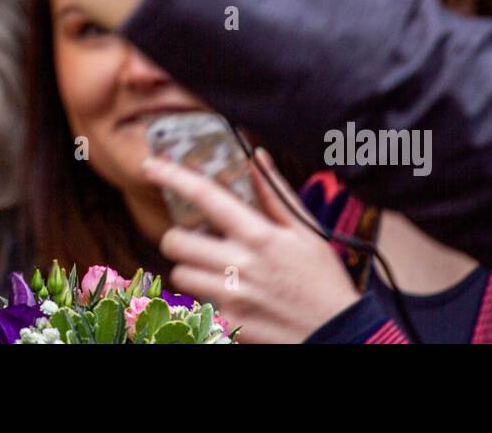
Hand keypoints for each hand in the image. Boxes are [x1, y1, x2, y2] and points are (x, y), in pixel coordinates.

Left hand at [143, 148, 360, 342]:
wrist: (340, 335)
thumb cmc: (324, 279)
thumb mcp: (306, 231)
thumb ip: (275, 193)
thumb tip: (256, 157)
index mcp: (259, 235)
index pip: (204, 196)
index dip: (172, 176)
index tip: (150, 166)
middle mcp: (240, 266)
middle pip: (175, 242)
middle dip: (180, 237)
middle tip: (197, 239)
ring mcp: (232, 299)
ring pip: (180, 275)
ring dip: (191, 268)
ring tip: (217, 268)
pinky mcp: (229, 324)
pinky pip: (197, 303)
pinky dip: (207, 295)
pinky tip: (231, 293)